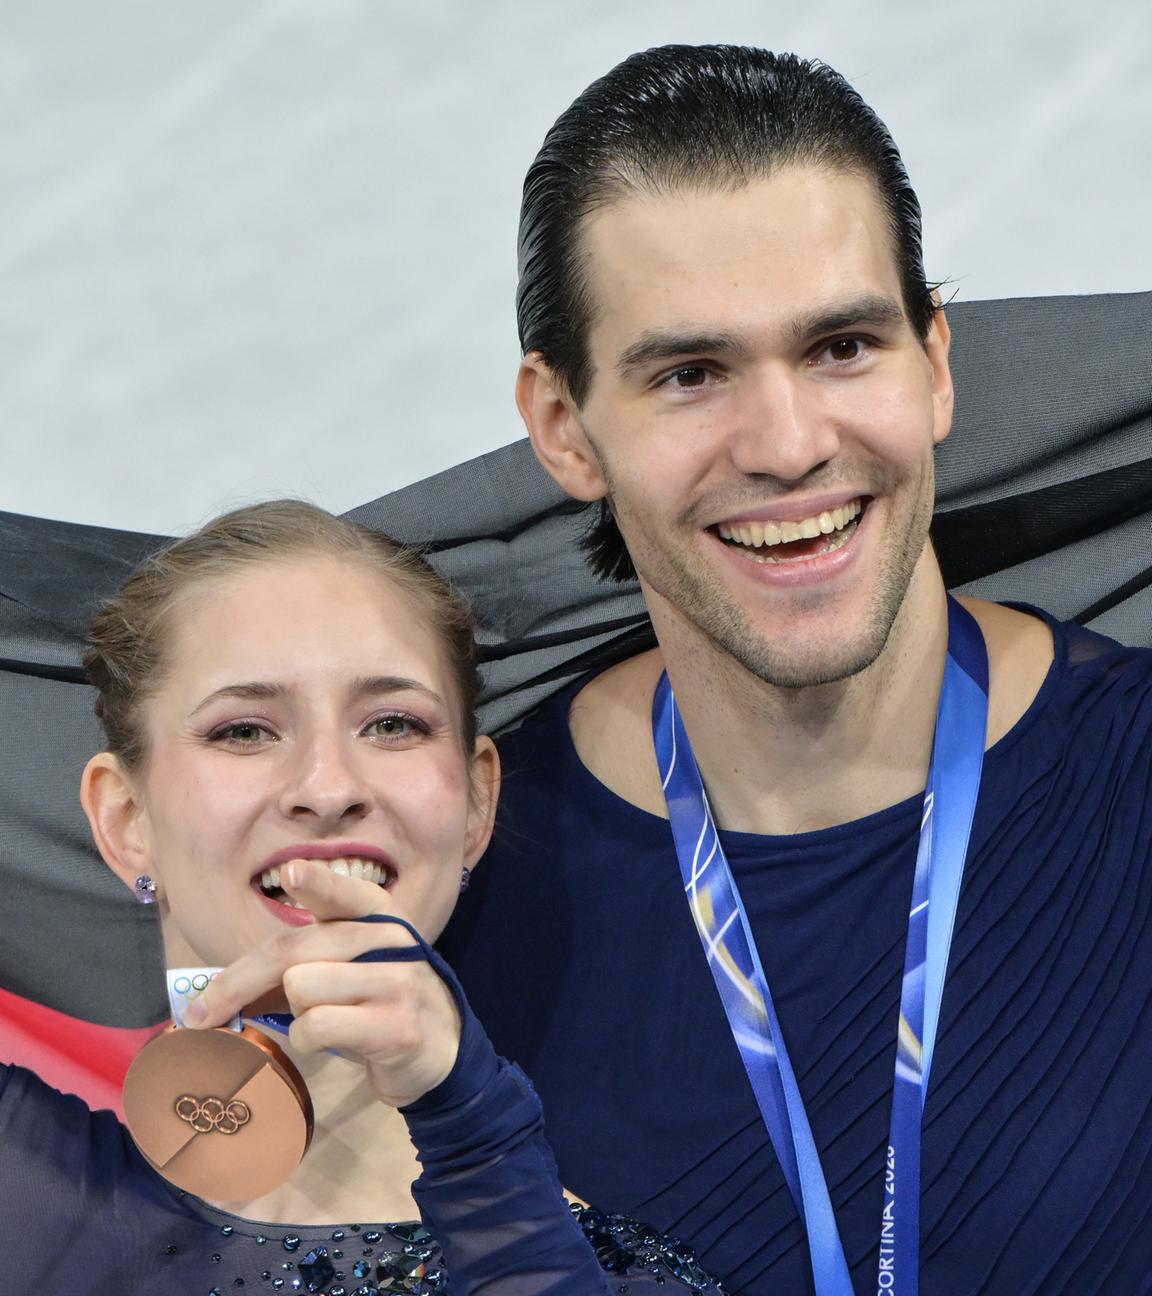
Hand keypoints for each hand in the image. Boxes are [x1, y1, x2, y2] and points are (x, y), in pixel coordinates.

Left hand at [184, 859, 461, 1106]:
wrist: (442, 1044)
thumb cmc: (375, 998)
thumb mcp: (344, 965)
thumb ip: (295, 961)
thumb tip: (217, 990)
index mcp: (375, 912)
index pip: (341, 892)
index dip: (316, 882)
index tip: (291, 873)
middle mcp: (389, 938)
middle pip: (293, 951)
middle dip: (236, 984)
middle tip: (200, 1015)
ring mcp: (398, 980)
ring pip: (301, 989)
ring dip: (294, 1013)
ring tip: (321, 1019)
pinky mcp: (396, 1025)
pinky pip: (317, 1027)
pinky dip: (307, 1041)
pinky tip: (330, 1041)